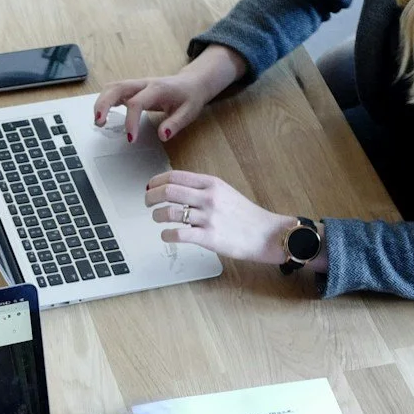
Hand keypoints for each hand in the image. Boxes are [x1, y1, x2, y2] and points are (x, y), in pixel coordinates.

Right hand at [93, 45, 247, 143]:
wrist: (191, 83)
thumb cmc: (189, 97)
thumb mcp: (189, 112)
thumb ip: (175, 124)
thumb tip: (162, 136)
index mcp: (157, 89)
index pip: (137, 103)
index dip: (131, 121)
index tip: (130, 138)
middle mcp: (144, 84)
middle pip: (117, 87)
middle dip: (104, 104)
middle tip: (98, 122)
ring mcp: (137, 85)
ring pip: (112, 87)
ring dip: (101, 102)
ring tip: (98, 121)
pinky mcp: (133, 89)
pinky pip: (114, 90)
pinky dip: (105, 101)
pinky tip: (102, 115)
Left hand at [145, 170, 293, 264]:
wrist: (267, 234)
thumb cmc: (246, 215)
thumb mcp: (225, 192)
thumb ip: (202, 189)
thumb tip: (176, 188)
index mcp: (212, 183)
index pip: (175, 176)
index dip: (156, 181)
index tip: (150, 186)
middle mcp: (209, 198)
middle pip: (168, 191)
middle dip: (150, 196)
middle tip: (147, 202)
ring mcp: (208, 218)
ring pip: (169, 212)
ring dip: (156, 215)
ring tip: (157, 218)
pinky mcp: (209, 238)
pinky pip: (178, 234)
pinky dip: (166, 235)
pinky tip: (166, 235)